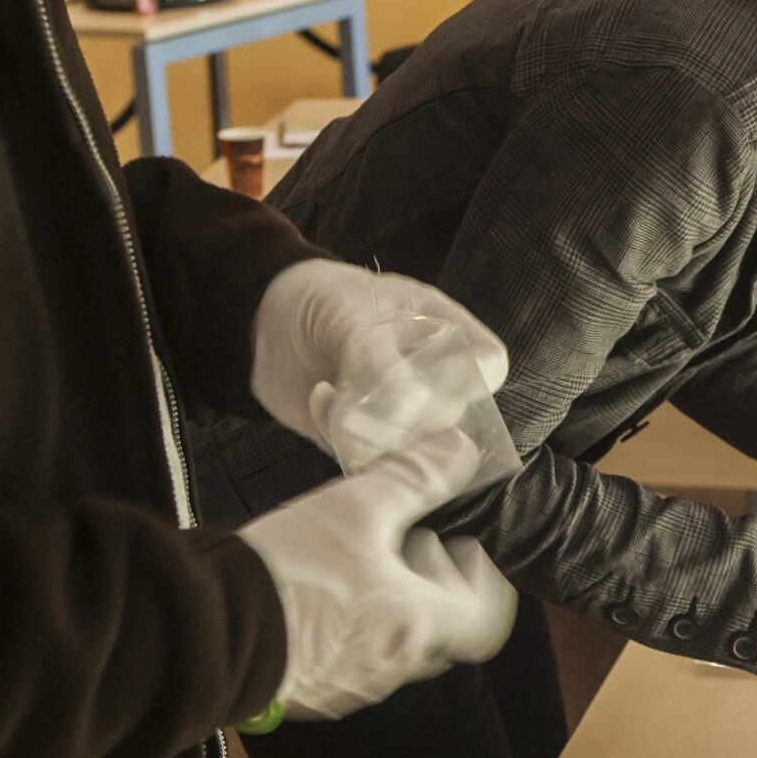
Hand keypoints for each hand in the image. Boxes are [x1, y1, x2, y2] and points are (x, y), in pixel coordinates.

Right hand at [234, 430, 517, 719]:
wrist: (213, 631)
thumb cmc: (291, 570)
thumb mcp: (356, 506)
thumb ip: (414, 477)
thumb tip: (461, 448)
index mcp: (417, 622)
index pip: (486, 619)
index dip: (483, 582)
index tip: (461, 549)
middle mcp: (392, 665)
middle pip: (439, 631)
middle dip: (431, 586)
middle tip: (405, 546)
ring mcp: (351, 686)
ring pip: (392, 647)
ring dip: (389, 607)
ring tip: (354, 564)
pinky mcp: (311, 693)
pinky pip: (348, 663)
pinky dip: (350, 630)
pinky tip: (317, 597)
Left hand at [251, 260, 510, 464]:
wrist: (268, 319)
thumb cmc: (324, 299)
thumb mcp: (351, 313)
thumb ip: (380, 360)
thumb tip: (402, 411)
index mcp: (446, 331)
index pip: (488, 365)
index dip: (469, 378)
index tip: (427, 372)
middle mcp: (432, 377)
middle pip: (448, 416)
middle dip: (403, 409)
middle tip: (360, 385)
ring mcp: (400, 413)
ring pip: (408, 447)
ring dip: (366, 426)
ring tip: (333, 390)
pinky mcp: (365, 439)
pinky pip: (366, 457)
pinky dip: (338, 433)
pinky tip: (318, 398)